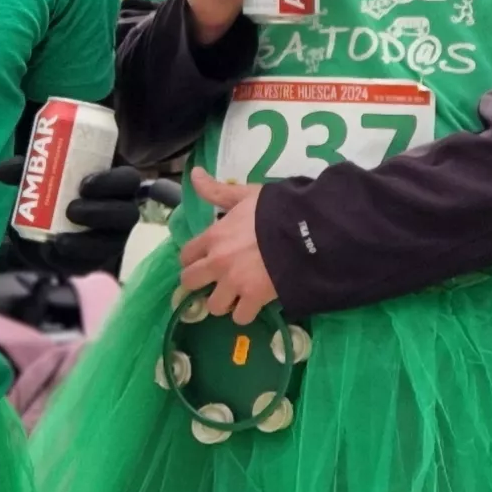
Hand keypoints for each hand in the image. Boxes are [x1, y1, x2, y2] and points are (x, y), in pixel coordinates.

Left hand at [0, 164, 176, 276]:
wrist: (42, 225)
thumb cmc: (52, 190)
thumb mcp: (41, 176)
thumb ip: (26, 171)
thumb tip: (0, 171)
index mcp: (115, 183)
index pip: (128, 179)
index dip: (111, 182)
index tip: (83, 184)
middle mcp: (121, 211)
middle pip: (127, 214)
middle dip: (101, 213)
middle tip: (71, 210)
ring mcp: (112, 239)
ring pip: (112, 245)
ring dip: (87, 243)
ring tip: (59, 240)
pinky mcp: (96, 261)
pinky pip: (89, 265)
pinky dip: (69, 260)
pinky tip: (50, 253)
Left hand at [172, 169, 280, 322]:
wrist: (305, 231)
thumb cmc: (275, 210)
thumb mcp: (245, 195)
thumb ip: (217, 190)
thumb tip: (194, 174)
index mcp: (213, 237)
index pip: (186, 254)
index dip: (193, 259)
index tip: (203, 260)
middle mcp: (217, 262)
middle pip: (190, 282)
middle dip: (200, 283)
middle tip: (215, 282)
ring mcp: (234, 283)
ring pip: (214, 305)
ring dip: (224, 302)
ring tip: (236, 296)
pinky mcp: (254, 299)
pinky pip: (240, 317)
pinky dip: (246, 314)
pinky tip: (253, 305)